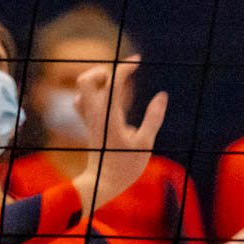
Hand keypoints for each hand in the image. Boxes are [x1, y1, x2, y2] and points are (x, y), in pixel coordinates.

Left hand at [70, 56, 166, 212]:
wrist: (103, 183)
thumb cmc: (126, 167)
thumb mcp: (145, 144)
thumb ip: (154, 118)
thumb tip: (162, 96)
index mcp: (110, 116)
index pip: (112, 82)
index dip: (124, 67)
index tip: (137, 60)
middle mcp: (95, 114)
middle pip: (86, 80)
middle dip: (104, 70)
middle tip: (121, 76)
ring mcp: (89, 119)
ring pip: (81, 89)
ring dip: (97, 80)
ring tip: (116, 85)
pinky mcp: (88, 124)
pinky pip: (81, 101)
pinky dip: (92, 93)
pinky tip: (108, 99)